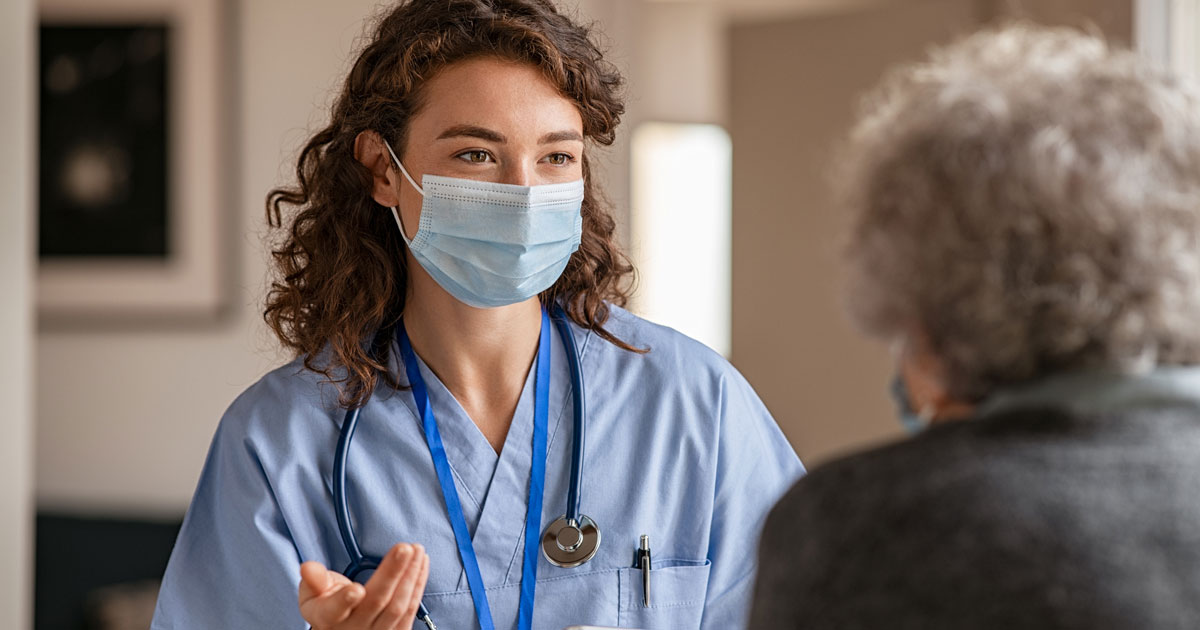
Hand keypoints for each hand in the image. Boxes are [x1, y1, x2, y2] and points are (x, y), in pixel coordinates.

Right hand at [299, 543, 429, 629]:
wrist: (342, 629)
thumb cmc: (328, 606)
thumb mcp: (312, 594)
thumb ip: (313, 580)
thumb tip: (307, 567)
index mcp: (328, 618)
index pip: (336, 611)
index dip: (345, 601)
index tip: (356, 588)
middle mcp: (353, 629)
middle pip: (376, 601)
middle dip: (392, 573)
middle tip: (404, 548)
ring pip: (398, 606)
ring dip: (411, 576)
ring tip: (417, 550)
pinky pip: (411, 610)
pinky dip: (418, 585)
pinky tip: (421, 565)